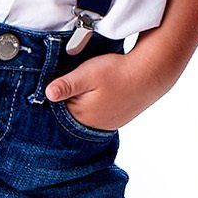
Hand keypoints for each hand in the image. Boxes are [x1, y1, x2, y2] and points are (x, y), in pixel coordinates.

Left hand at [46, 36, 179, 129]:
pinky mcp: (117, 118)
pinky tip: (99, 92)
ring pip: (85, 113)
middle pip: (70, 113)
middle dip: (67, 100)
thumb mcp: (87, 74)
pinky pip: (98, 114)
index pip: (57, 110)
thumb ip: (67, 85)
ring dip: (82, 102)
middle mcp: (93, 124)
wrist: (150, 74)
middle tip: (72, 82)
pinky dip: (95, 105)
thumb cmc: (117, 72)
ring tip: (87, 86)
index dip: (55, 96)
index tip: (51, 82)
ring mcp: (107, 123)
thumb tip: (47, 94)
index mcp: (82, 115)